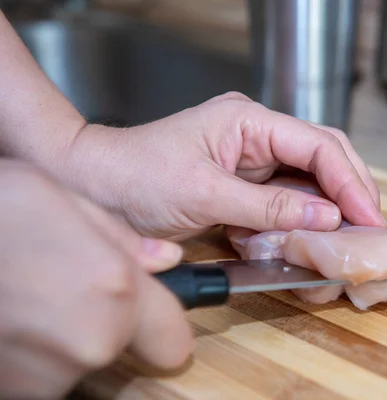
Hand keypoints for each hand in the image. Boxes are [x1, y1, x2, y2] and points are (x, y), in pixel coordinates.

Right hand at [0, 160, 192, 398]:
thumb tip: (164, 261)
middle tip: (62, 283)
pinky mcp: (5, 394)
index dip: (162, 322)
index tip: (150, 310)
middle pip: (119, 347)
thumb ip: (121, 238)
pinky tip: (4, 314)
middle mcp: (87, 345)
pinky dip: (23, 352)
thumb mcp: (57, 197)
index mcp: (114, 293)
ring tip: (21, 292)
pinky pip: (35, 374)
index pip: (174, 339)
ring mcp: (41, 379)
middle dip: (103, 321)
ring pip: (74, 361)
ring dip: (57, 336)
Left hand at [54, 92, 384, 240]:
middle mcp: (256, 132)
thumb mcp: (205, 195)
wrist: (95, 187)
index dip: (349, 182)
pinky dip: (301, 218)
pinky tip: (312, 236)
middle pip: (323, 155)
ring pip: (309, 177)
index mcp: (248, 120)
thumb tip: (325, 218)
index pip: (318, 145)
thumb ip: (269, 208)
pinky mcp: (244, 180)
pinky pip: (285, 197)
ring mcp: (251, 156)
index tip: (368, 217)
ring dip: (330, 206)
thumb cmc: (135, 177)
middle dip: (349, 190)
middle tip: (370, 226)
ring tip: (349, 235)